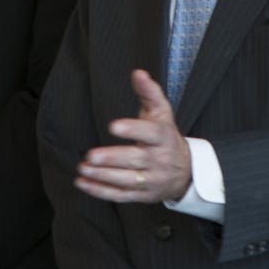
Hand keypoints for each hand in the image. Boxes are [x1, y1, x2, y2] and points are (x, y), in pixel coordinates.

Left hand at [75, 69, 192, 203]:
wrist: (186, 172)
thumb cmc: (166, 136)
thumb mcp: (162, 113)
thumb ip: (149, 92)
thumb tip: (138, 73)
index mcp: (163, 137)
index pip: (149, 133)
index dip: (132, 130)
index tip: (113, 126)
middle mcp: (159, 160)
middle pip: (135, 160)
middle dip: (112, 159)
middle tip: (91, 155)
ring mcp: (151, 180)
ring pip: (126, 180)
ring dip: (102, 176)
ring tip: (83, 168)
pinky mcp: (143, 195)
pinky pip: (120, 195)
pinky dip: (100, 191)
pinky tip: (83, 183)